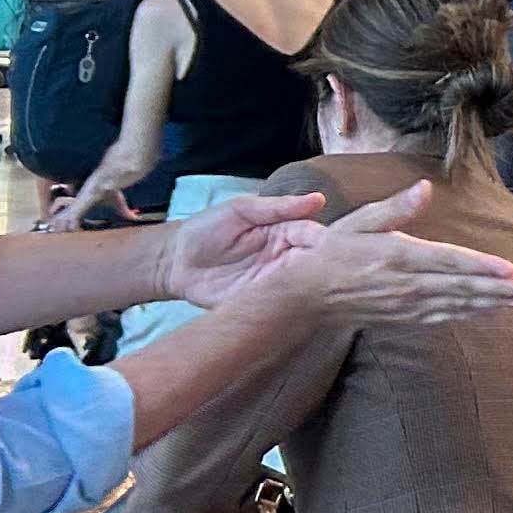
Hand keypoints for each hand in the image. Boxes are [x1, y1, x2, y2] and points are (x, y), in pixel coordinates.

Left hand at [158, 191, 330, 306]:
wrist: (172, 262)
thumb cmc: (207, 229)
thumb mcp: (241, 210)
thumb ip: (277, 207)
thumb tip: (318, 199)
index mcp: (285, 234)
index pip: (315, 238)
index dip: (327, 244)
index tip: (338, 251)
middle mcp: (285, 261)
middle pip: (315, 266)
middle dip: (327, 271)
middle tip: (340, 278)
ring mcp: (273, 286)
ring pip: (302, 290)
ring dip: (312, 293)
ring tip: (325, 297)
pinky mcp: (257, 307)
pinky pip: (279, 309)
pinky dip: (290, 311)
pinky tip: (301, 313)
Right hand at [218, 180, 512, 326]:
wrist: (306, 295)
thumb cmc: (334, 250)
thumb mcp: (360, 221)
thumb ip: (396, 208)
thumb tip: (425, 187)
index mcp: (398, 255)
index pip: (448, 261)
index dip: (480, 267)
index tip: (510, 270)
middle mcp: (407, 284)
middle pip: (461, 287)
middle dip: (499, 290)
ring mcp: (407, 305)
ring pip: (458, 305)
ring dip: (492, 304)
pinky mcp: (405, 318)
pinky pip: (444, 318)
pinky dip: (471, 315)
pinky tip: (492, 313)